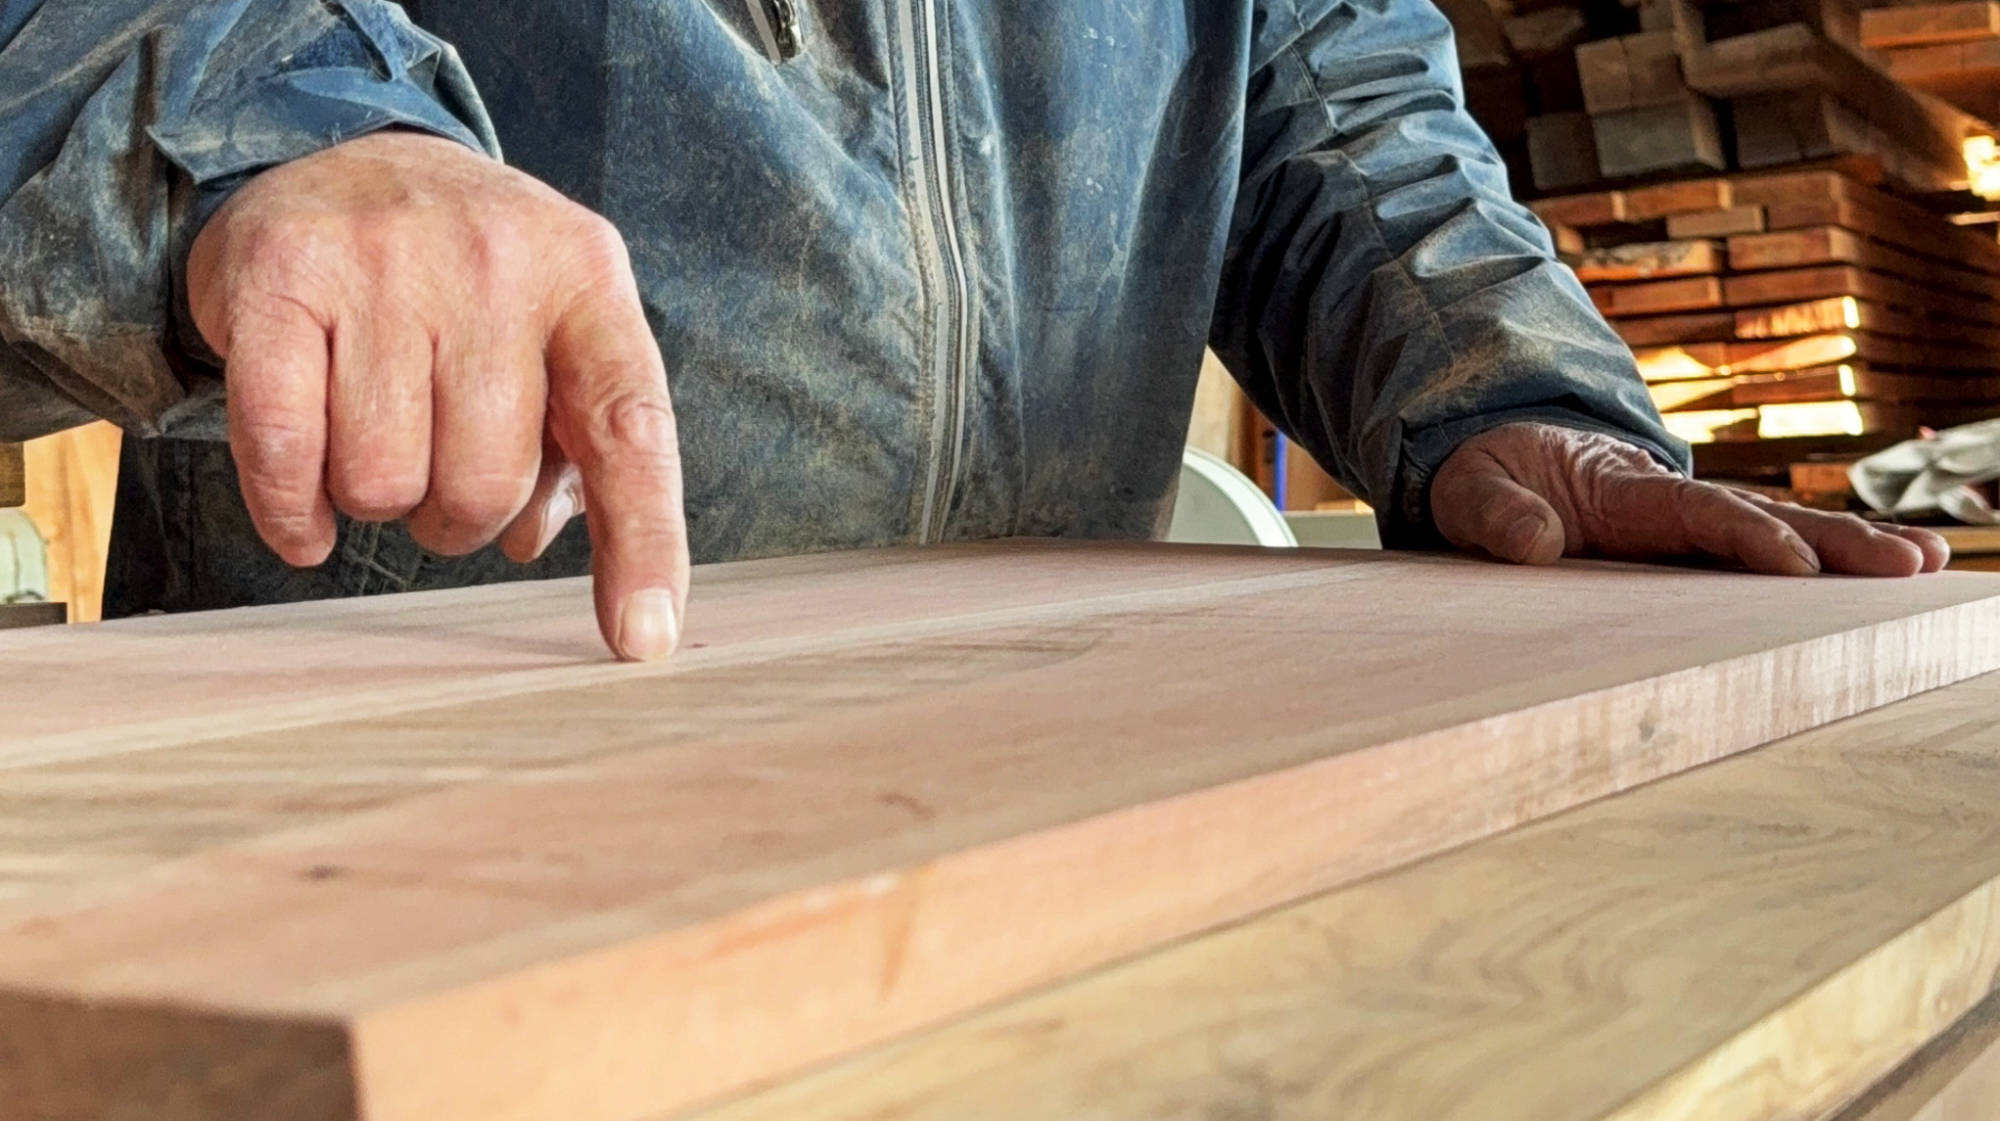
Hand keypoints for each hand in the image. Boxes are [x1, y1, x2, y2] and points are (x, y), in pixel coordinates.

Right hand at [187, 131, 686, 660]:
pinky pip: (282, 450)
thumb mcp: (558, 341)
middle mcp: (496, 258)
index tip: (642, 639)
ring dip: (377, 502)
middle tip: (443, 476)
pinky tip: (305, 511)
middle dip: (460, 518)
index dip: (643, 542)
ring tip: (381, 442)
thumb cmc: (478, 291)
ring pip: (382, 480)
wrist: (356, 161)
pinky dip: (291, 511)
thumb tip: (532, 540)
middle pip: (485, 482)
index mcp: (589, 278)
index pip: (631, 429)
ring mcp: (385, 260)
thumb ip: (579, 453)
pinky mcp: (280, 274)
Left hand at [1429, 423, 1948, 575]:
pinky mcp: (1686, 550)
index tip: (1795, 565)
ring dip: (1848, 551)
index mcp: (1620, 489)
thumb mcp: (1466, 490)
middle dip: (1835, 540)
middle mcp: (1668, 502)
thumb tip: (1535, 545)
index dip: (1747, 536)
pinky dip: (1819, 565)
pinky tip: (1883, 575)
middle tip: (1909, 563)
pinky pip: (1758, 557)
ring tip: (1925, 564)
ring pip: (1778, 534)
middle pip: (1763, 517)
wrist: (1492, 467)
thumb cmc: (1482, 479)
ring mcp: (1683, 527)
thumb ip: (1494, 515)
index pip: (1696, 511)